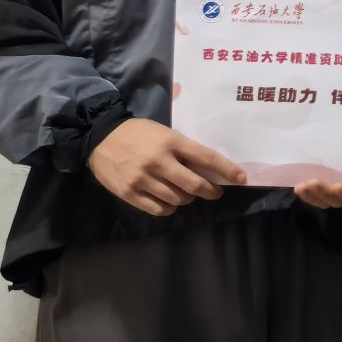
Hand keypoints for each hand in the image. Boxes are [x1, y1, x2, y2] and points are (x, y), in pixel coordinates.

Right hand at [87, 118, 242, 215]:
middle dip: (210, 191)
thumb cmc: (138, 133)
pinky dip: (169, 208)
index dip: (227, 170)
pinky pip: (158, 209)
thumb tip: (208, 169)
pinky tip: (170, 202)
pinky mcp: (129, 193)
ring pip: (178, 199)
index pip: (206, 158)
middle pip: (195, 185)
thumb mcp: (165, 133)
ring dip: (188, 199)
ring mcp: (143, 179)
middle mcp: (159, 161)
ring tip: (186, 193)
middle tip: (215, 191)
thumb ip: (184, 149)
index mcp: (171, 142)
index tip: (241, 178)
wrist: (100, 137)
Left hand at [294, 179, 341, 209]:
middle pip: (339, 201)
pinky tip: (299, 188)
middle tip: (315, 183)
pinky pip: (315, 199)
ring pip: (325, 202)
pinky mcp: (322, 192)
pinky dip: (307, 195)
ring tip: (302, 186)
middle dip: (326, 193)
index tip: (339, 186)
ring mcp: (336, 194)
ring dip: (313, 195)